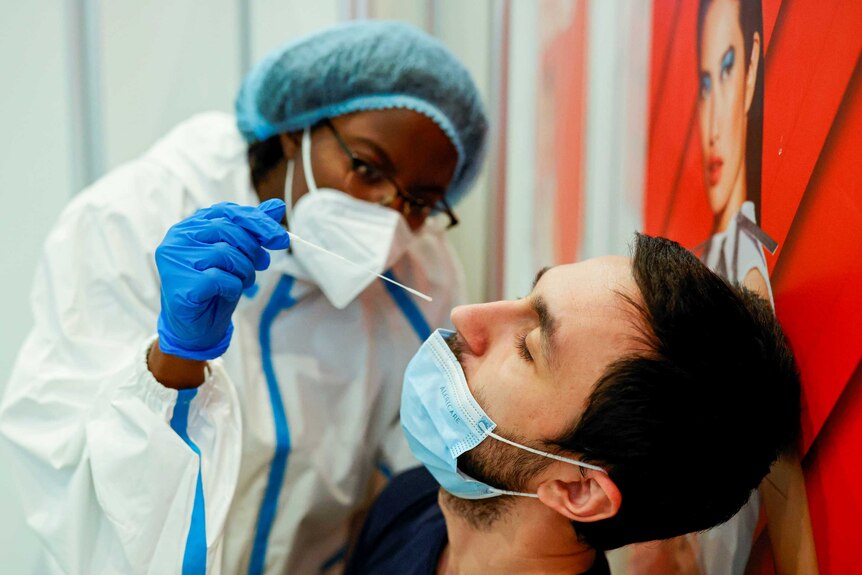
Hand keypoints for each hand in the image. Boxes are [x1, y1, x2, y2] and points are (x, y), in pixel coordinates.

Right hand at [155, 199, 289, 359]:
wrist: (197, 326)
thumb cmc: (216, 286)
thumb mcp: (239, 254)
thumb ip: (253, 229)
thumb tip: (277, 205)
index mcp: (192, 224)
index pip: (228, 211)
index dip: (257, 222)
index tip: (281, 238)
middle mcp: (178, 237)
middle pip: (228, 229)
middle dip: (253, 249)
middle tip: (263, 264)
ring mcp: (175, 260)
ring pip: (225, 254)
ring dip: (244, 271)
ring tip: (243, 281)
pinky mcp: (180, 284)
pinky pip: (219, 278)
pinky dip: (233, 286)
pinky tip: (228, 292)